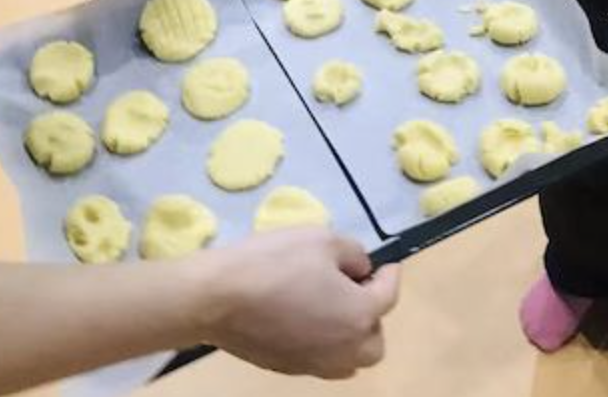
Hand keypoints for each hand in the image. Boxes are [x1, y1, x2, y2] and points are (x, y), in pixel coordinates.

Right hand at [195, 228, 399, 378]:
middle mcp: (345, 350)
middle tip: (353, 286)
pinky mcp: (289, 368)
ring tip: (331, 307)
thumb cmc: (274, 262)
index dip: (389, 273)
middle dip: (372, 313)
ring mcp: (316, 364)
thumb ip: (354, 253)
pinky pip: (321, 360)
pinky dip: (324, 343)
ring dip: (350, 335)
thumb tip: (359, 268)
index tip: (385, 261)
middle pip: (375, 339)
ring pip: (350, 358)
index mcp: (359, 316)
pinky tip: (305, 319)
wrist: (217, 297)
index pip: (389, 295)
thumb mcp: (322, 239)